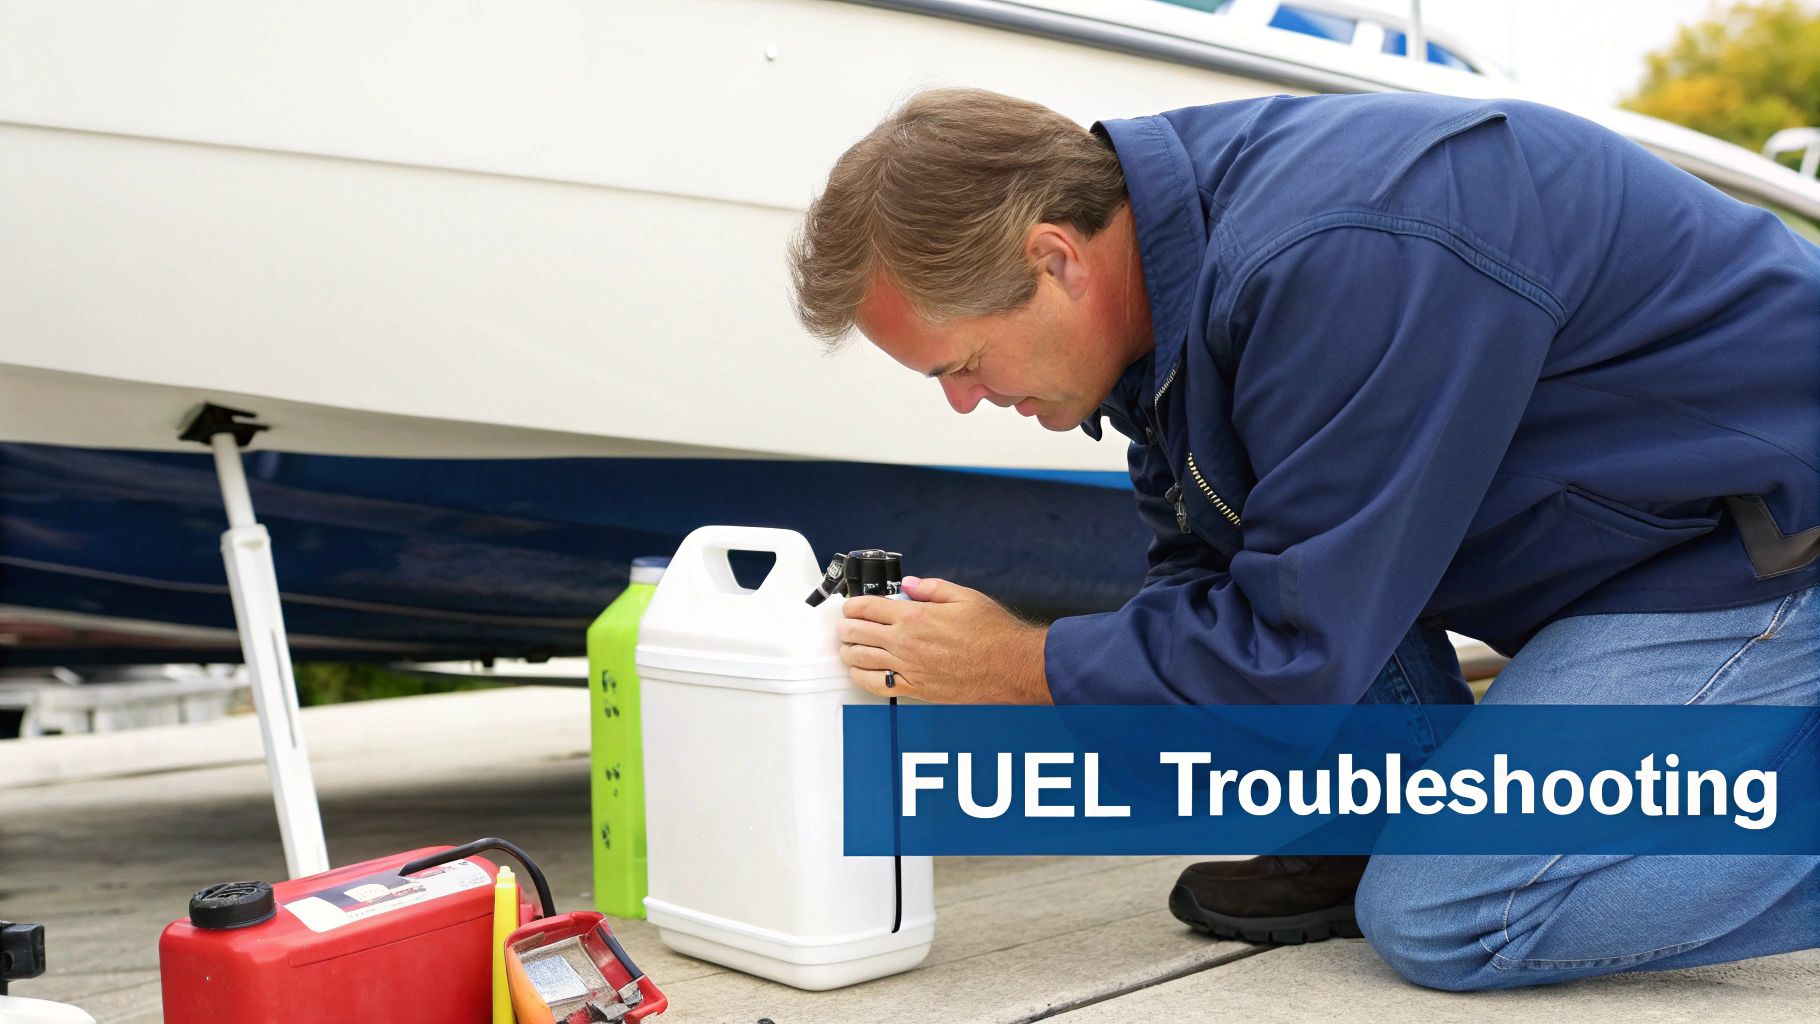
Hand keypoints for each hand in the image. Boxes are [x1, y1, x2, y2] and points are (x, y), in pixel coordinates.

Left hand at [837, 576, 1052, 703]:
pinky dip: (862, 677)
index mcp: (916, 616)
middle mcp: (907, 643)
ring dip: (848, 650)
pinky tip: (859, 672)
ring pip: (861, 660)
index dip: (853, 605)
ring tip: (847, 646)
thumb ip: (932, 588)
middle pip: (857, 633)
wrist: (1011, 667)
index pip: (867, 608)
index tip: (851, 605)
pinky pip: (877, 685)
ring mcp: (909, 668)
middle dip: (846, 626)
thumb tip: (909, 584)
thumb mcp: (965, 597)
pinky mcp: (916, 689)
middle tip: (846, 624)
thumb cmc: (993, 634)